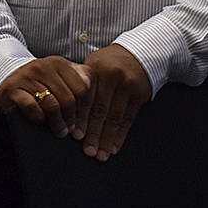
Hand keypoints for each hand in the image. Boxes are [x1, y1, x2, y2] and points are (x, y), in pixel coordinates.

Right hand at [0, 56, 90, 137]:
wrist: (7, 78)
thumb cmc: (39, 81)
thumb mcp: (59, 75)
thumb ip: (78, 76)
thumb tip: (91, 84)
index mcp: (58, 63)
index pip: (82, 87)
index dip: (86, 107)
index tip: (84, 120)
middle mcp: (43, 67)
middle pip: (69, 98)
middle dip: (72, 118)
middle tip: (72, 130)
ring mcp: (27, 78)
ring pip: (52, 105)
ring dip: (58, 123)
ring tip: (60, 131)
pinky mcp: (13, 90)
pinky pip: (33, 108)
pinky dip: (39, 118)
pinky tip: (42, 121)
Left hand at [76, 44, 151, 160]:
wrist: (140, 53)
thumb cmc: (111, 62)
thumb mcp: (94, 65)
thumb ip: (83, 84)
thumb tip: (67, 110)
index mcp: (96, 70)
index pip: (86, 98)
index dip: (80, 118)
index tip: (75, 135)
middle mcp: (112, 77)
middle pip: (100, 110)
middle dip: (93, 133)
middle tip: (88, 151)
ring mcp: (128, 87)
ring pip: (115, 118)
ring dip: (107, 139)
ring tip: (101, 154)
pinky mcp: (140, 95)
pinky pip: (129, 119)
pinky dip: (121, 135)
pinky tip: (114, 147)